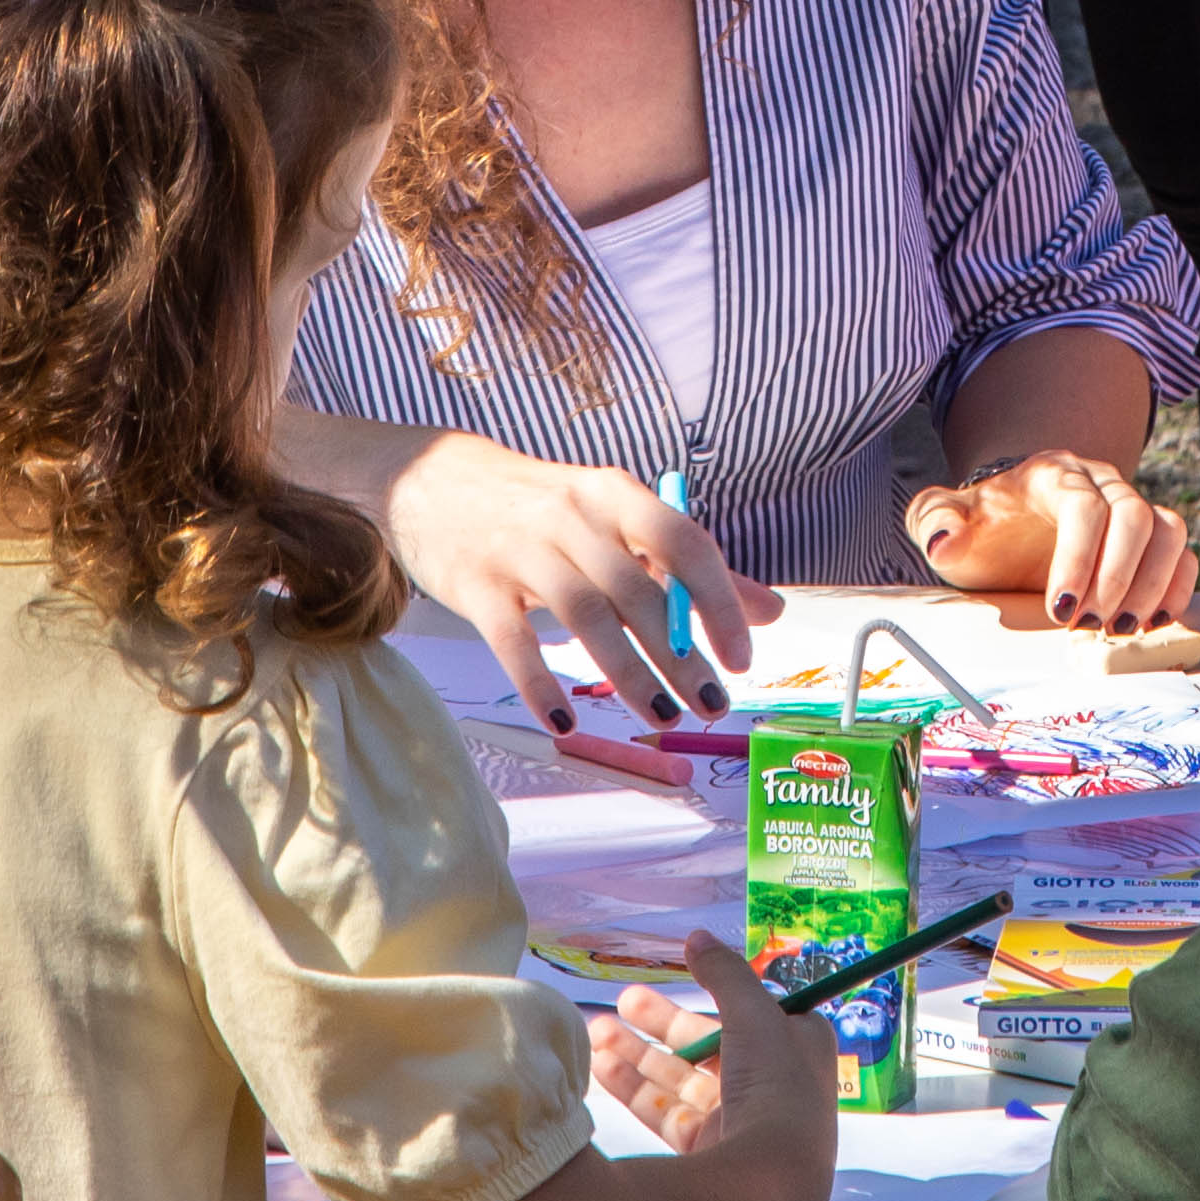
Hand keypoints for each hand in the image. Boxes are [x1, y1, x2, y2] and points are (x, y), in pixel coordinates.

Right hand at [375, 436, 761, 728]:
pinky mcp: (474, 583)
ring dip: (625, 673)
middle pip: (637, 590)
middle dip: (679, 656)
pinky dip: (538, 682)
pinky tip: (564, 720)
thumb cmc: (539, 508)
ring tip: (658, 717)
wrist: (430, 480)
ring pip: (584, 615)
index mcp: (613, 493)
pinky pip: (512, 639)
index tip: (741, 657)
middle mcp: (571, 515)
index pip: (681, 542)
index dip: (718, 600)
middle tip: (708, 706)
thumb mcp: (611, 518)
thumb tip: (770, 611)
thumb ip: (686, 565)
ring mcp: (519, 548)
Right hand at [593, 938, 834, 1146]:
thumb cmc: (776, 1088)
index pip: (757, 1016)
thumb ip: (724, 973)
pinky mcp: (705, 1155)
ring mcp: (735, 1125)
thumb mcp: (755, 1014)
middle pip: (709, 1047)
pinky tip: (600, 1069)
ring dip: (639, 1054)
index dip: (721, 995)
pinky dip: (635, 1092)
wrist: (771, 1183)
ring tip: (594, 1030)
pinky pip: (666, 1114)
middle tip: (623, 1000)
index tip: (685, 975)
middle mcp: (770, 1088)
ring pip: (681, 1081)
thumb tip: (697, 936)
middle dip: (664, 1023)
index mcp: (797, 1051)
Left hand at [906, 450, 1199, 630]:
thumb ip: (934, 521)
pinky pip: (1182, 554)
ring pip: (1167, 531)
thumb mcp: (945, 520)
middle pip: (1133, 514)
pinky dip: (1177, 589)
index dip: (1079, 557)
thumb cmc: (982, 526)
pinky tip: (1150, 621)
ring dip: (1152, 585)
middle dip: (1116, 577)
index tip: (1061, 609)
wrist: (1010, 527)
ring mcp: (1130, 508)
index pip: (1082, 504)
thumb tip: (943, 541)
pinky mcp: (1150, 541)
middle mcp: (1100, 483)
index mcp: (1052, 474)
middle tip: (1091, 625)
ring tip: (1121, 629)